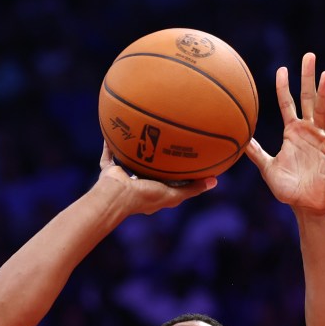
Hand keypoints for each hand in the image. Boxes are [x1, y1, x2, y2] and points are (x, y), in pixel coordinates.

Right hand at [98, 140, 215, 214]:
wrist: (118, 196)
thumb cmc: (145, 197)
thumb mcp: (174, 194)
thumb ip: (192, 189)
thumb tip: (215, 181)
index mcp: (151, 194)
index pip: (164, 183)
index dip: (172, 174)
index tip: (182, 160)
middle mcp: (136, 186)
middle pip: (146, 170)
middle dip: (153, 159)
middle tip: (163, 142)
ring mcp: (122, 178)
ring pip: (128, 161)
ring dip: (133, 149)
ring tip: (141, 132)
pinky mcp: (109, 171)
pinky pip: (109, 155)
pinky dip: (110, 145)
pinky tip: (118, 128)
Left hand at [244, 53, 324, 215]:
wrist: (305, 204)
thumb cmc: (288, 187)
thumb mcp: (267, 168)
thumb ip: (255, 153)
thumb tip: (239, 140)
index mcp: (293, 132)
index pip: (288, 104)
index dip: (285, 87)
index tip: (282, 68)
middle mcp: (308, 131)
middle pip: (309, 99)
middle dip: (309, 77)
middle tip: (309, 55)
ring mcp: (321, 139)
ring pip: (323, 112)